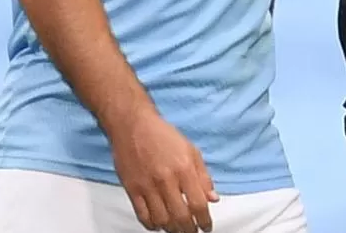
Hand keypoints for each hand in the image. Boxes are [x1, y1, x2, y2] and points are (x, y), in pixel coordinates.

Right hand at [107, 105, 218, 232]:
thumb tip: (213, 198)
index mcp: (184, 168)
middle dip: (189, 230)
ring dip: (172, 229)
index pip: (198, 204)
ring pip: (162, 220)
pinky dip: (152, 225)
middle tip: (192, 232)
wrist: (132, 124)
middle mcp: (166, 179)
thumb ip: (203, 176)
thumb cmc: (162, 135)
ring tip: (177, 228)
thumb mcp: (191, 150)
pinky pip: (143, 215)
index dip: (205, 221)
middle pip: (181, 217)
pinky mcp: (132, 188)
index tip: (206, 227)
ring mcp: (147, 185)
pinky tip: (159, 223)